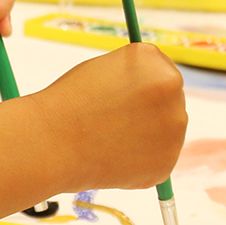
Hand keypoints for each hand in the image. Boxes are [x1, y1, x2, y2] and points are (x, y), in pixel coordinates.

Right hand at [33, 44, 186, 190]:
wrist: (51, 142)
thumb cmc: (69, 102)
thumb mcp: (104, 68)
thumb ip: (135, 76)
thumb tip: (155, 92)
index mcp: (154, 61)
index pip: (161, 71)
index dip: (138, 86)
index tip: (117, 97)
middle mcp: (173, 90)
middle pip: (170, 102)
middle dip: (148, 112)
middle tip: (112, 121)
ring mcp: (174, 129)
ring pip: (166, 133)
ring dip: (146, 137)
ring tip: (109, 139)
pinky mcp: (166, 163)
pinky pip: (157, 161)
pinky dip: (139, 163)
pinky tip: (113, 157)